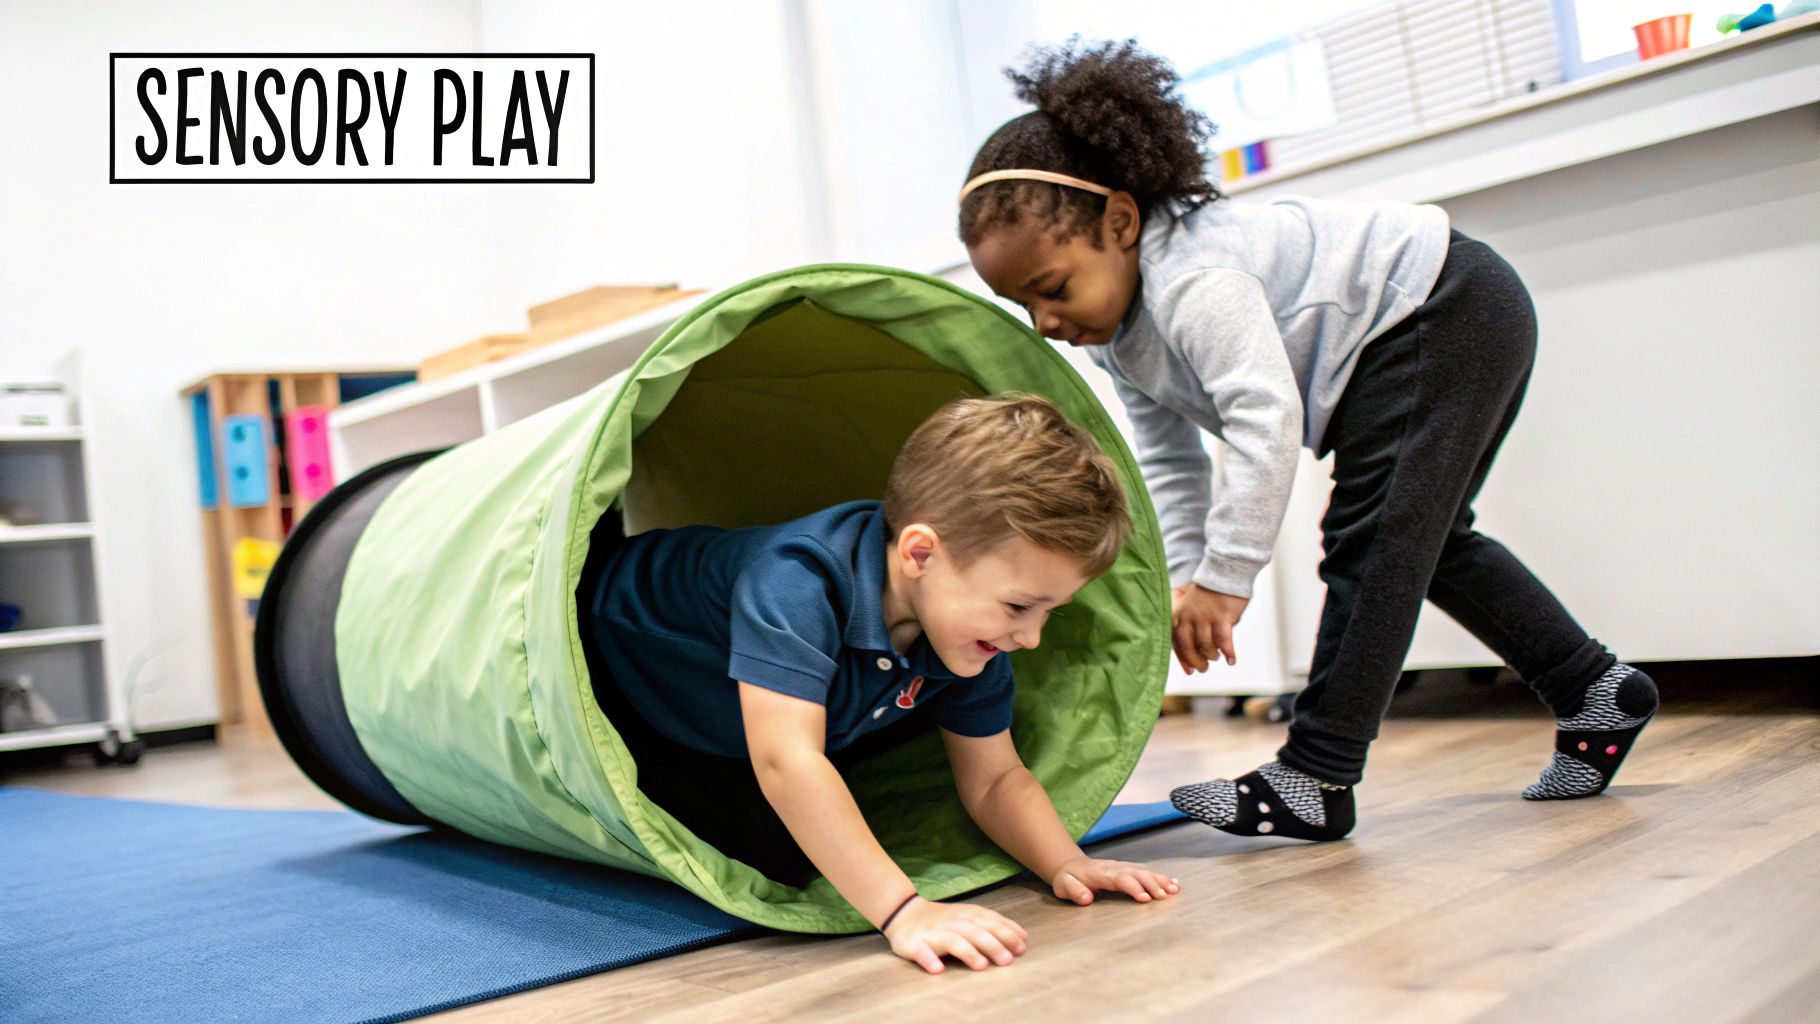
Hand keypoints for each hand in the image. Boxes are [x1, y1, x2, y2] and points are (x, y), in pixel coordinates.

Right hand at [883, 897, 1028, 973]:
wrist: (904, 913)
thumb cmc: (944, 920)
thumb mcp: (969, 917)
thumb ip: (994, 925)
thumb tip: (1023, 937)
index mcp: (966, 915)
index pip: (989, 921)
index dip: (1006, 932)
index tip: (1021, 947)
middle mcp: (951, 922)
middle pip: (974, 932)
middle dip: (992, 945)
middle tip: (1007, 960)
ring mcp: (933, 932)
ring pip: (951, 940)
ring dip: (967, 952)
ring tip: (981, 966)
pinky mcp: (913, 943)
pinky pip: (921, 951)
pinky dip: (928, 959)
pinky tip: (937, 969)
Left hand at [1049, 856, 1180, 905]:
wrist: (1071, 865)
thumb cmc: (1068, 879)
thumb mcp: (1063, 886)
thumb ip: (1074, 891)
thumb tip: (1088, 898)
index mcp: (1100, 873)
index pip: (1120, 878)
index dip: (1133, 887)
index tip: (1145, 898)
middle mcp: (1115, 868)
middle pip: (1136, 873)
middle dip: (1151, 884)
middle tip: (1165, 896)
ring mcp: (1123, 867)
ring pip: (1144, 871)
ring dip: (1160, 880)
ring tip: (1175, 889)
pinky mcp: (1128, 869)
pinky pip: (1146, 872)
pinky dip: (1161, 877)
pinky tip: (1174, 883)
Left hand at [1172, 585, 1247, 672]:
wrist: (1224, 572)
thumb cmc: (1207, 591)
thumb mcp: (1189, 604)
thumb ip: (1185, 624)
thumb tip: (1190, 651)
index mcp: (1177, 614)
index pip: (1175, 642)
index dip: (1183, 659)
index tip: (1189, 671)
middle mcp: (1188, 617)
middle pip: (1189, 647)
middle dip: (1197, 661)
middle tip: (1204, 667)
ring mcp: (1204, 618)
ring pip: (1206, 646)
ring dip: (1212, 655)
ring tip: (1216, 657)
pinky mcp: (1221, 617)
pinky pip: (1224, 641)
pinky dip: (1228, 653)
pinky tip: (1231, 660)